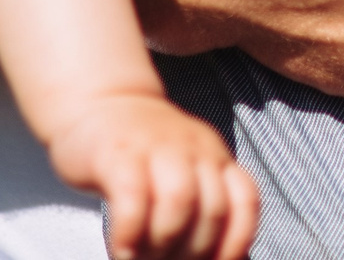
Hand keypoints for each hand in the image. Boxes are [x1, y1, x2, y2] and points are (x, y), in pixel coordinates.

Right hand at [47, 94, 257, 259]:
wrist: (98, 100)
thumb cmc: (141, 153)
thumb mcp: (182, 172)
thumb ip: (202, 208)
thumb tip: (229, 258)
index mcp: (214, 156)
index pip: (245, 201)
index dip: (237, 242)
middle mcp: (193, 148)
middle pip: (213, 210)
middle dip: (193, 253)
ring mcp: (156, 146)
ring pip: (180, 200)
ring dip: (164, 244)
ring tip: (143, 259)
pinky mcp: (117, 152)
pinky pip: (133, 196)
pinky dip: (130, 232)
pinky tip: (122, 250)